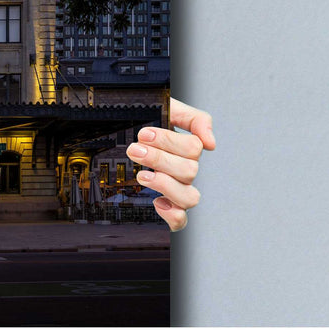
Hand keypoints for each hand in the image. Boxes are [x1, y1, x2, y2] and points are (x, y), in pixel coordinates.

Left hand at [130, 98, 214, 232]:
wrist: (117, 136)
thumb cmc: (145, 124)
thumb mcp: (168, 109)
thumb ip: (194, 118)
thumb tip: (211, 143)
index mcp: (186, 149)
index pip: (193, 148)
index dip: (169, 141)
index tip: (144, 134)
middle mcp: (185, 171)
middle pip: (189, 171)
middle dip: (159, 159)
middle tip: (135, 150)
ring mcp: (178, 191)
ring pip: (190, 197)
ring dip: (165, 185)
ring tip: (142, 175)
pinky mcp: (167, 208)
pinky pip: (180, 221)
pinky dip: (172, 214)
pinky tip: (156, 202)